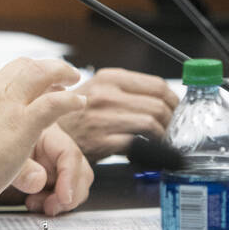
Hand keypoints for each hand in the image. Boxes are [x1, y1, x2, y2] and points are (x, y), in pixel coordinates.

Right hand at [0, 58, 87, 216]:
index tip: (26, 91)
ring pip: (41, 73)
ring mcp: (7, 103)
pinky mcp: (23, 122)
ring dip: (60, 72)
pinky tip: (79, 102)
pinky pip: (55, 102)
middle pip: (23, 65)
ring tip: (72, 78)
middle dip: (43, 67)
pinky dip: (70, 100)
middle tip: (56, 75)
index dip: (17, 82)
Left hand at [15, 124, 92, 215]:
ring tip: (36, 204)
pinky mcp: (49, 177)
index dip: (70, 177)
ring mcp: (53, 163)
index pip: (69, 153)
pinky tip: (34, 203)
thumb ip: (21, 169)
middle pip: (80, 171)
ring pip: (74, 184)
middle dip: (70, 192)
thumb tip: (39, 181)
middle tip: (50, 206)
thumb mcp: (1, 155)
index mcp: (45, 132)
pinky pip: (62, 192)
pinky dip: (53, 202)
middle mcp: (54, 147)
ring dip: (60, 200)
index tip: (64, 197)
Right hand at [59, 68, 177, 159]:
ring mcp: (103, 117)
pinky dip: (150, 150)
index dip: (174, 100)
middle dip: (173, 121)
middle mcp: (106, 93)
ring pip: (152, 124)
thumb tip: (163, 99)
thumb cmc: (76, 114)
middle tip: (174, 130)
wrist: (50, 133)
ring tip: (163, 141)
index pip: (157, 84)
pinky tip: (148, 152)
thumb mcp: (98, 89)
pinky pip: (138, 144)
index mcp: (109, 77)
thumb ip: (126, 90)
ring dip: (164, 137)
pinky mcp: (101, 140)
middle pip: (158, 104)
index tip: (178, 110)